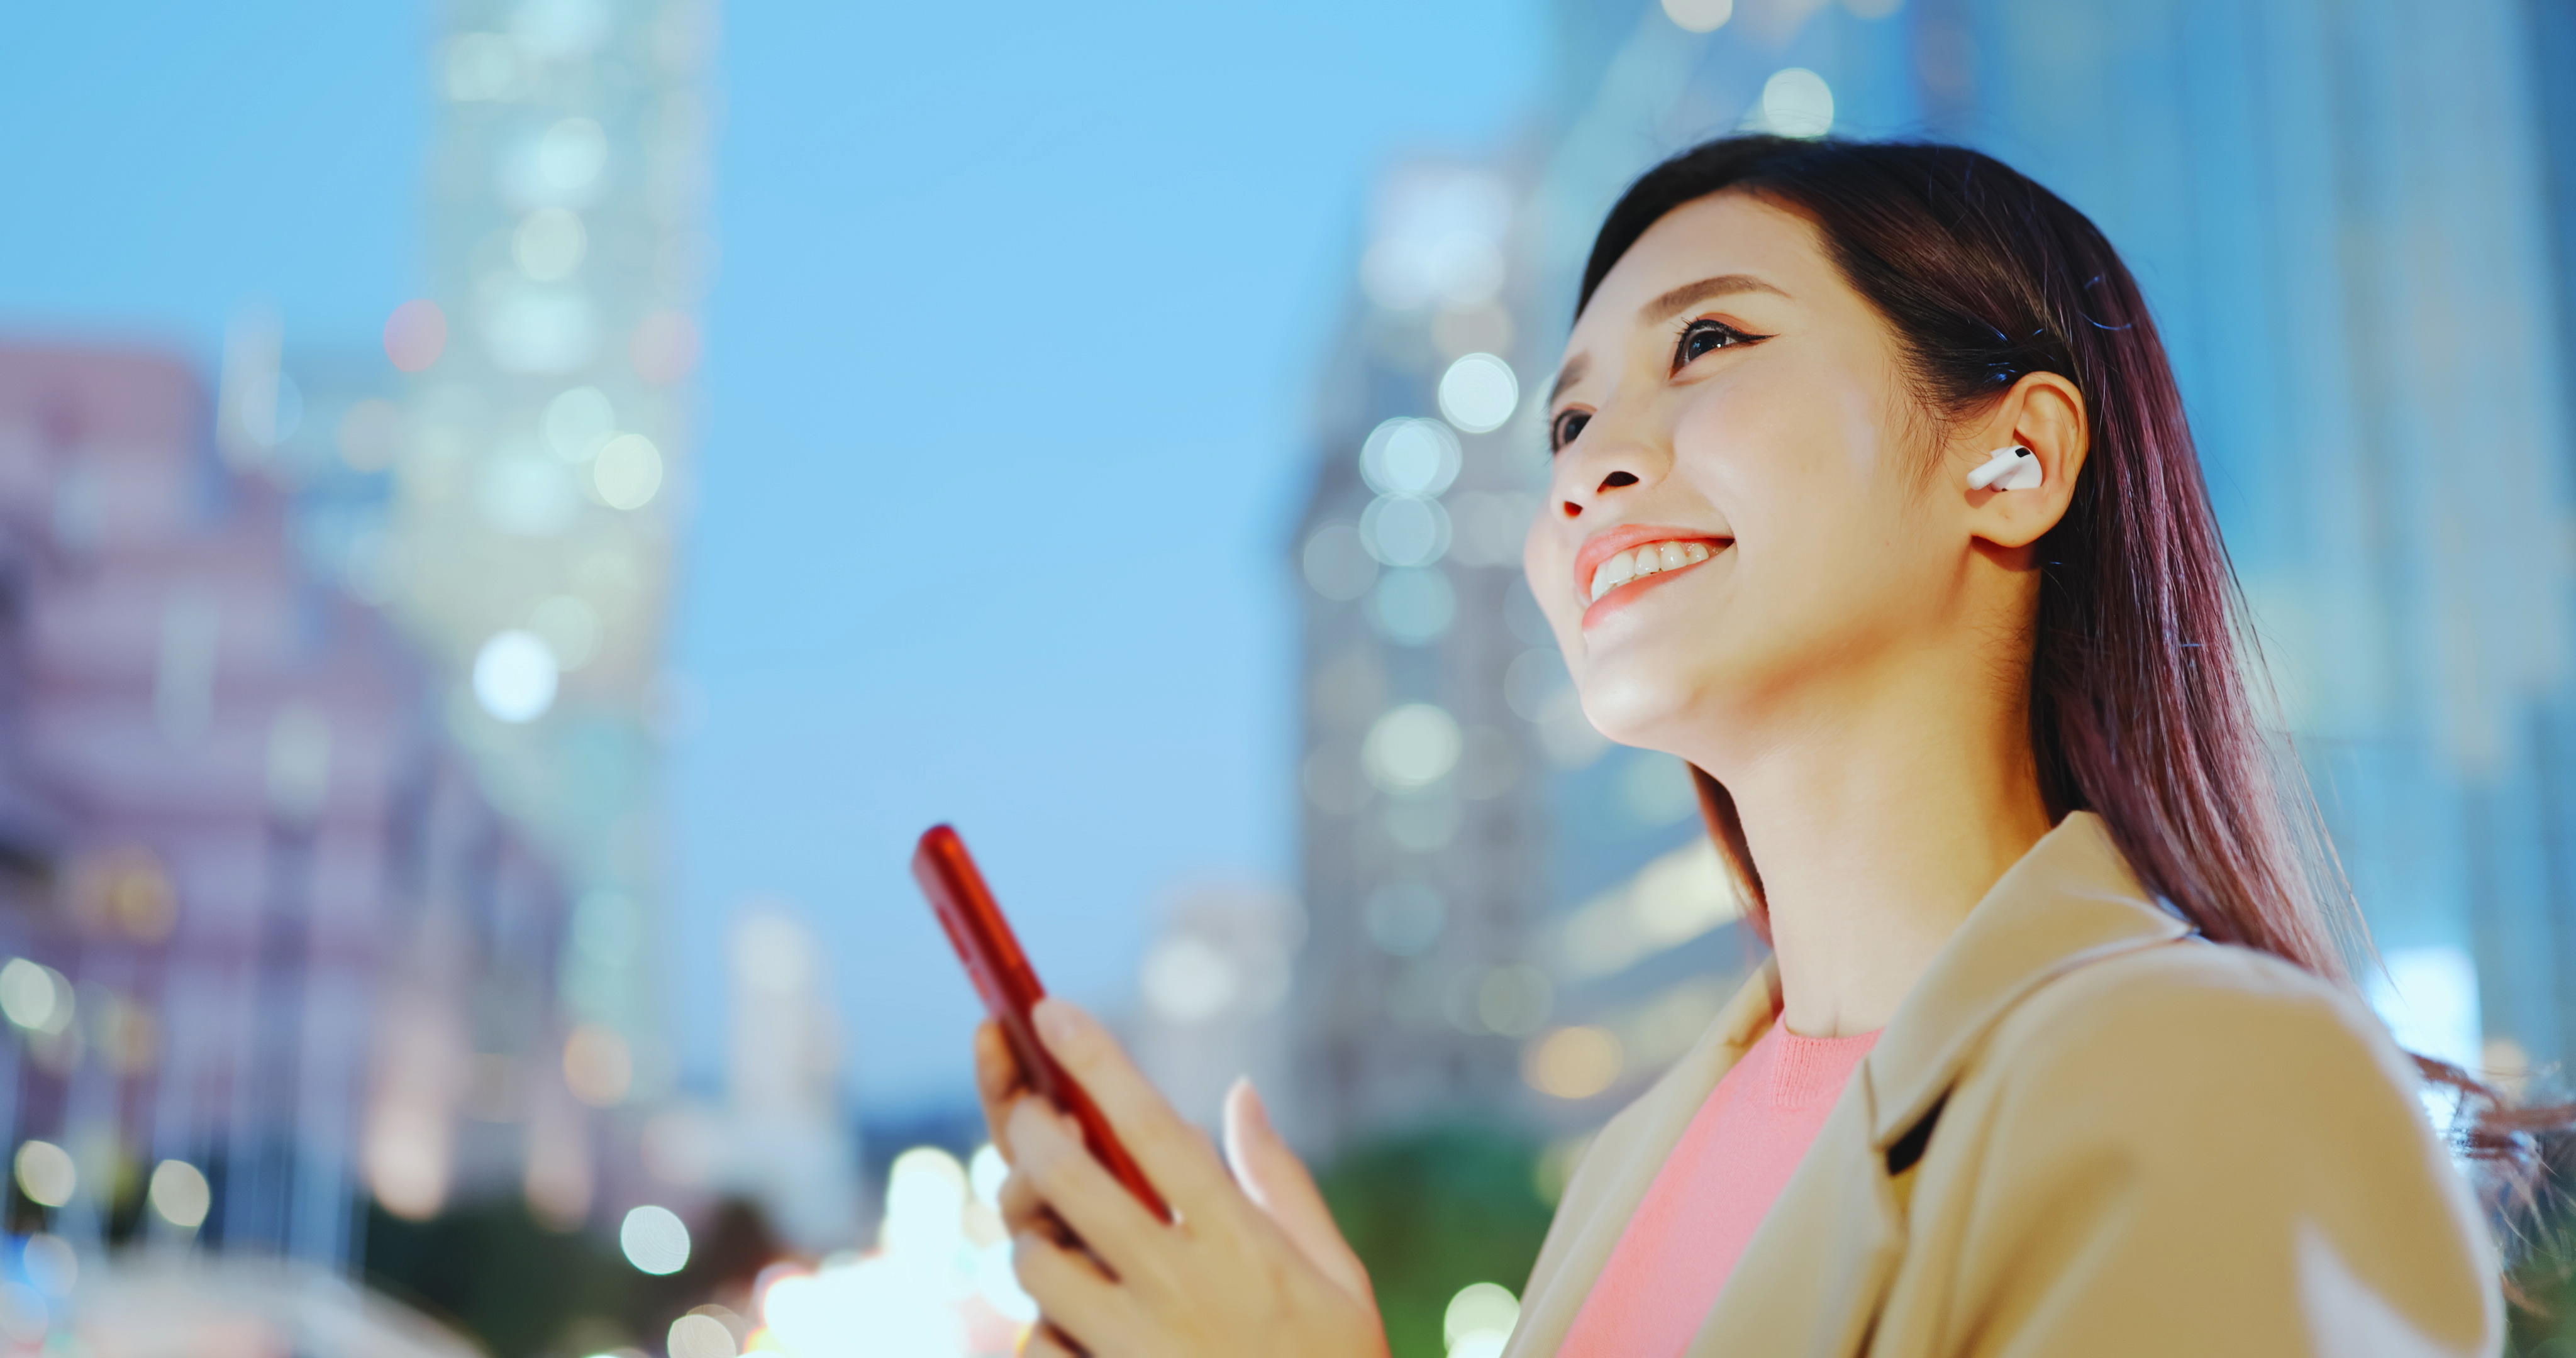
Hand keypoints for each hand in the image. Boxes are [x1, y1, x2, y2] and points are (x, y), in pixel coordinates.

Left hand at [971, 1000, 1387, 1357]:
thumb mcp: (1334, 1273)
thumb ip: (1280, 1181)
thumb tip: (1239, 1094)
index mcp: (1240, 1241)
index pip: (1154, 1128)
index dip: (1096, 1062)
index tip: (1050, 1009)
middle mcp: (1180, 1286)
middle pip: (1069, 1180)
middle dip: (1028, 1131)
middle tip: (1026, 1113)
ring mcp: (1134, 1347)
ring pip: (1032, 1264)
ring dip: (1028, 1237)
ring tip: (1053, 1234)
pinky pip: (1037, 1345)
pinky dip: (1042, 1327)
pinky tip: (1072, 1326)